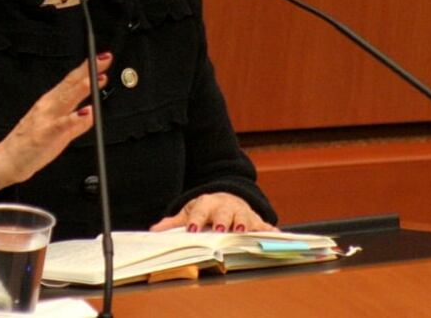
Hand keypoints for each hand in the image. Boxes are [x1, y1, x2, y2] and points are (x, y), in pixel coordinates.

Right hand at [0, 53, 112, 194]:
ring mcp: (46, 118)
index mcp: (51, 102)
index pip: (72, 81)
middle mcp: (48, 106)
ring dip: (82, 88)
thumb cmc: (31, 144)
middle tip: (104, 58)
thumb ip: (77, 124)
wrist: (8, 160)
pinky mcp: (45, 134)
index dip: (88, 68)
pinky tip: (86, 113)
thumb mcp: (59, 133)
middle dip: (89, 70)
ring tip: (98, 78)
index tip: (102, 58)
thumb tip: (93, 113)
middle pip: (71, 84)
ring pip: (66, 99)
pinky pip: (61, 125)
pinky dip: (74, 118)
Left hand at [149, 192, 276, 232]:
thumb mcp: (189, 211)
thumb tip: (154, 231)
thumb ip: (174, 222)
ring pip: (244, 216)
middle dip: (221, 220)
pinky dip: (270, 230)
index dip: (197, 219)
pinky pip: (264, 225)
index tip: (193, 229)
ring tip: (242, 230)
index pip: (201, 211)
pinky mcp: (255, 219)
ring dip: (244, 223)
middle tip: (219, 229)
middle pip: (224, 213)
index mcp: (207, 203)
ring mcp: (241, 212)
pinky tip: (276, 235)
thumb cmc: (206, 209)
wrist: (227, 196)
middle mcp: (225, 206)